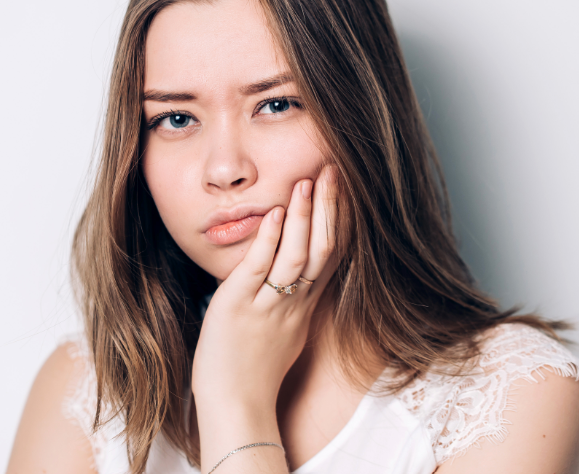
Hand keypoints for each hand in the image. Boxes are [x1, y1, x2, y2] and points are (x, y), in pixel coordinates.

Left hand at [191, 163, 338, 419]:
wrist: (236, 408)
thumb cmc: (253, 373)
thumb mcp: (285, 335)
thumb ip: (291, 304)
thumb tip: (293, 281)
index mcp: (305, 307)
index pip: (331, 256)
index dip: (340, 221)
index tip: (343, 190)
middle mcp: (294, 304)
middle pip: (323, 250)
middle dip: (330, 209)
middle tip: (334, 171)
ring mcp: (268, 306)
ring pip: (297, 256)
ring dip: (304, 217)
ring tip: (308, 182)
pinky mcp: (238, 307)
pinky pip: (259, 269)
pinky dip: (270, 239)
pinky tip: (276, 213)